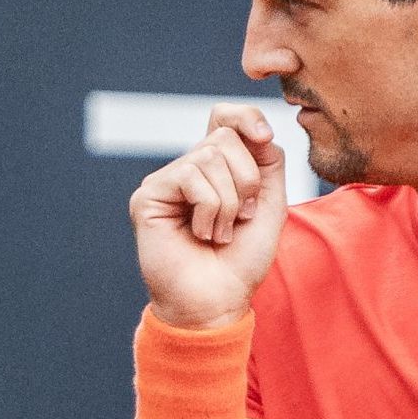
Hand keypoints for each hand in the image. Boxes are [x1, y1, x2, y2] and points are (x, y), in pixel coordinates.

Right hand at [129, 104, 287, 327]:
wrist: (217, 301)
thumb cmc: (241, 260)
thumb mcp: (269, 204)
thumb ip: (268, 162)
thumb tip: (256, 130)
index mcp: (215, 169)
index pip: (223, 117)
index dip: (245, 116)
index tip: (266, 138)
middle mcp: (187, 170)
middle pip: (224, 136)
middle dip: (247, 179)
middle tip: (242, 218)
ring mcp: (165, 182)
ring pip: (210, 156)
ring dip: (229, 203)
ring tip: (219, 233)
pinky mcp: (147, 196)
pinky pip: (189, 176)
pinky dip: (208, 209)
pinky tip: (201, 234)